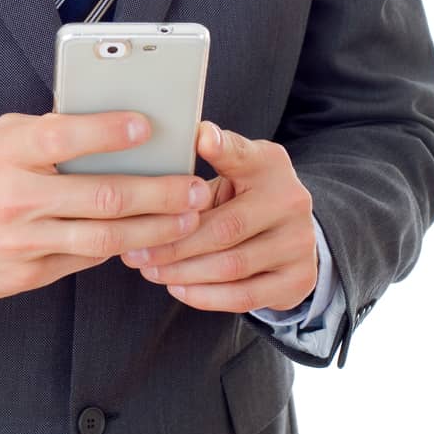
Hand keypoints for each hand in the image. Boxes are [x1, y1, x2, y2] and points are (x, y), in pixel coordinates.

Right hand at [0, 109, 206, 307]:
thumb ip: (43, 135)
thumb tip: (105, 125)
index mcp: (4, 153)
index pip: (65, 137)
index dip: (110, 131)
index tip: (149, 125)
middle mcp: (14, 197)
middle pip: (101, 196)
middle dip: (159, 192)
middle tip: (195, 187)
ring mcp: (21, 242)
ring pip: (103, 237)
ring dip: (154, 229)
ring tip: (187, 219)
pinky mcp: (25, 275)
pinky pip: (83, 259)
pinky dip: (118, 248)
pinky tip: (146, 240)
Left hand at [120, 120, 318, 312]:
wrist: (288, 233)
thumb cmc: (241, 196)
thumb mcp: (230, 170)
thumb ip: (201, 165)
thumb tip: (154, 159)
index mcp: (269, 164)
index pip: (243, 155)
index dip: (222, 148)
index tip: (199, 137)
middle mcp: (292, 200)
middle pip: (225, 227)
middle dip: (173, 243)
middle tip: (134, 252)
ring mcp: (299, 243)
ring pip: (231, 266)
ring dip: (183, 272)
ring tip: (148, 270)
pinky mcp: (298, 280)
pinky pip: (244, 296)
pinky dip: (205, 296)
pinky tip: (176, 288)